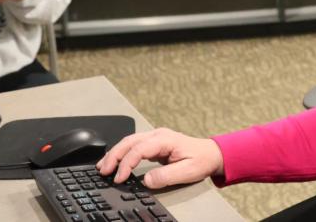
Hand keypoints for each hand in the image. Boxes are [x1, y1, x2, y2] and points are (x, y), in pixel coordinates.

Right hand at [96, 128, 223, 189]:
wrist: (212, 154)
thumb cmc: (202, 160)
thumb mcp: (188, 171)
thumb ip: (167, 175)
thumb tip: (147, 180)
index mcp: (165, 139)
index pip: (139, 149)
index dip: (126, 164)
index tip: (119, 178)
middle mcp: (157, 135)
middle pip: (129, 142)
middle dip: (114, 156)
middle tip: (103, 171)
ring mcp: (155, 137)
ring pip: (129, 141)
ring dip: (115, 153)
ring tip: (103, 166)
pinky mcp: (154, 143)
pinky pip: (133, 145)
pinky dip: (122, 153)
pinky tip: (115, 161)